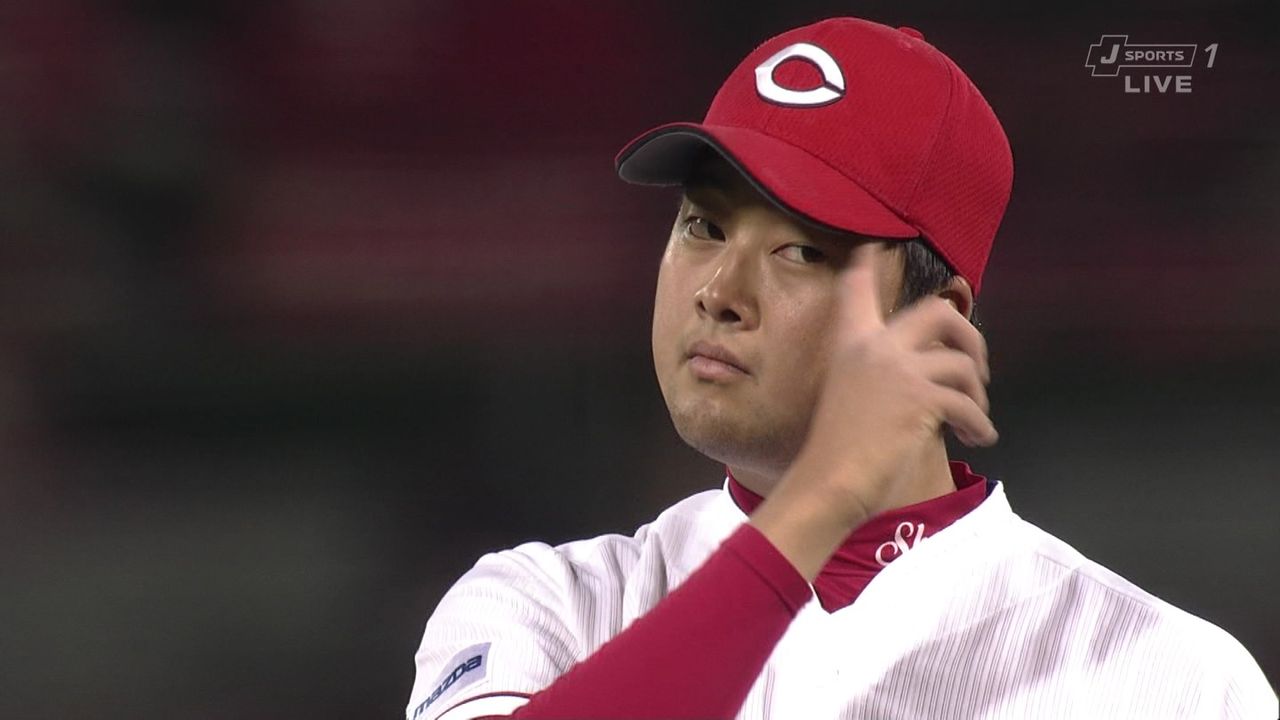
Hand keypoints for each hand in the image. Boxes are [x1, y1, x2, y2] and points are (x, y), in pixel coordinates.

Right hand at [749, 243, 995, 579]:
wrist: (828, 481)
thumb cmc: (836, 452)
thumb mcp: (850, 397)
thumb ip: (880, 376)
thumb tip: (927, 375)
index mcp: (851, 343)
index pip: (857, 290)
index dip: (865, 265)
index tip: (872, 246)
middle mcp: (873, 346)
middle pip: (939, 312)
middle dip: (970, 334)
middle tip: (978, 365)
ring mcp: (897, 369)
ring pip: (961, 363)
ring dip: (977, 394)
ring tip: (975, 417)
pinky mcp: (918, 398)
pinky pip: (968, 405)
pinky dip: (980, 425)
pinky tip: (978, 438)